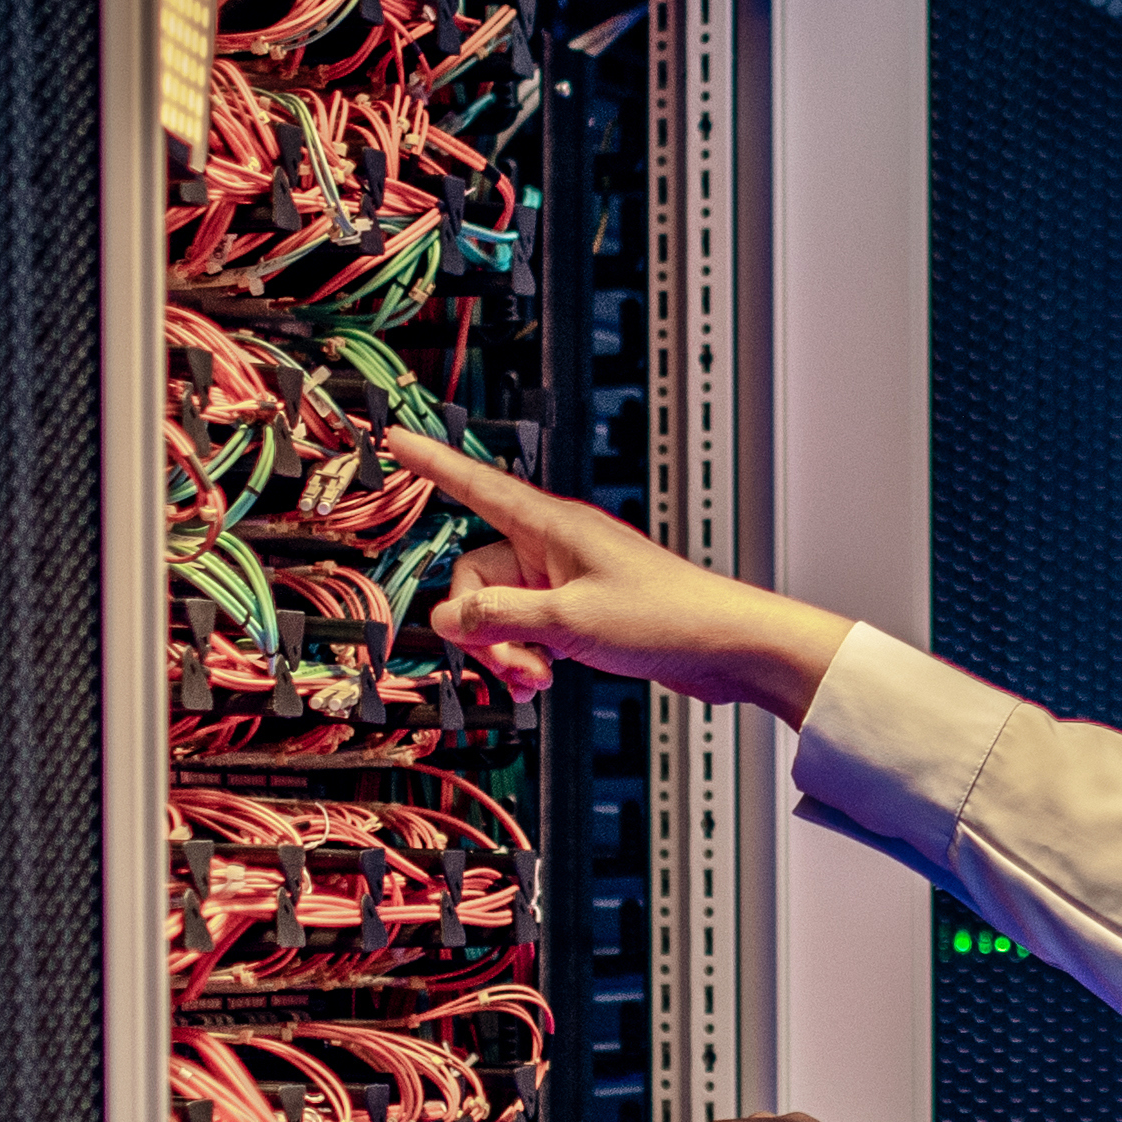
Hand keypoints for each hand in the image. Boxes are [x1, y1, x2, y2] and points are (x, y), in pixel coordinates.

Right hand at [378, 428, 859, 714]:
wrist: (725, 647)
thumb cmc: (665, 617)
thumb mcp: (568, 620)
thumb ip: (500, 618)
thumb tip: (446, 618)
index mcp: (552, 526)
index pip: (478, 485)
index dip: (434, 464)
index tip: (397, 441)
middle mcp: (554, 546)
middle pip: (478, 575)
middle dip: (484, 627)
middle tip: (514, 664)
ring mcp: (565, 579)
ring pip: (501, 610)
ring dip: (507, 649)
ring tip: (536, 678)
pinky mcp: (578, 611)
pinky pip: (528, 628)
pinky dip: (526, 655)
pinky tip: (542, 679)